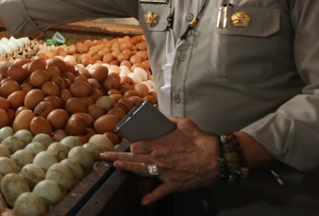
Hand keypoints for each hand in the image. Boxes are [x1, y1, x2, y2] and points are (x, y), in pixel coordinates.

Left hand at [100, 117, 219, 204]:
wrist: (215, 157)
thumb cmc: (199, 140)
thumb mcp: (184, 124)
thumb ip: (171, 120)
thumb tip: (164, 117)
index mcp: (160, 144)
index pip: (138, 145)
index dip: (131, 146)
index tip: (128, 147)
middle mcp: (159, 158)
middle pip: (134, 157)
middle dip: (118, 157)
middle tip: (104, 157)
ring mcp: (165, 172)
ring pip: (142, 171)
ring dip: (128, 169)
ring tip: (115, 168)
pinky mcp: (174, 184)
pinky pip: (160, 192)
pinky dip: (152, 197)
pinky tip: (143, 202)